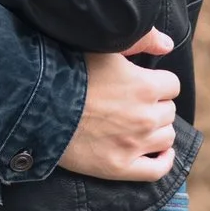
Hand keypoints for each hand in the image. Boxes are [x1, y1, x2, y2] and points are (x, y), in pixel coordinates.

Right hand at [58, 38, 180, 181]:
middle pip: (169, 111)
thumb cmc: (67, 72)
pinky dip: (163, 161)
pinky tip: (160, 152)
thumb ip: (140, 40)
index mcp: (145, 86)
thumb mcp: (103, 48)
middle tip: (132, 103)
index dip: (158, 82)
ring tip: (138, 124)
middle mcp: (146, 117)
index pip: (172, 85)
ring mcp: (134, 144)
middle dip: (155, 105)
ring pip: (166, 137)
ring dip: (157, 129)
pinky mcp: (120, 167)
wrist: (37, 106)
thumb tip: (167, 43)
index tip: (143, 83)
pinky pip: (157, 170)